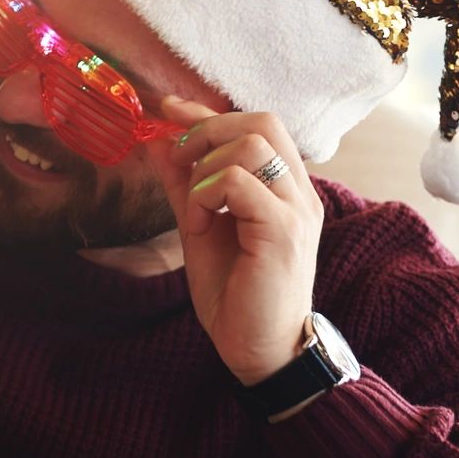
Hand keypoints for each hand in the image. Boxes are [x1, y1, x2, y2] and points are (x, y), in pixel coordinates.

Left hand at [154, 98, 323, 383]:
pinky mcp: (284, 230)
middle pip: (262, 122)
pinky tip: (201, 224)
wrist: (258, 348)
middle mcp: (299, 192)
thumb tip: (159, 143)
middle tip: (179, 160)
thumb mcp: (202, 227)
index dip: (208, 112)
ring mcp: (296, 209)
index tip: (168, 109)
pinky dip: (208, 194)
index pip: (257, 125)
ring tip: (196, 208)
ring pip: (251, 144)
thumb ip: (186, 185)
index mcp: (285, 188)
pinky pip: (240, 181)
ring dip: (206, 168)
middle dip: (207, 129)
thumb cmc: (235, 292)